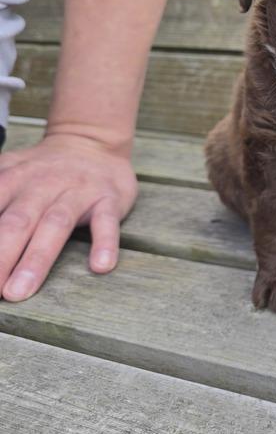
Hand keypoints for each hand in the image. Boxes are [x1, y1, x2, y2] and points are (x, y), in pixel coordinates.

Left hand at [0, 132, 137, 301]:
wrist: (92, 141)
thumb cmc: (42, 169)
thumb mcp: (6, 171)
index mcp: (13, 179)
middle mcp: (43, 185)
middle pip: (17, 221)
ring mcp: (77, 192)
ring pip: (55, 225)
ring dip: (36, 259)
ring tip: (19, 291)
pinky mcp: (108, 200)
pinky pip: (106, 222)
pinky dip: (104, 243)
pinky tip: (100, 265)